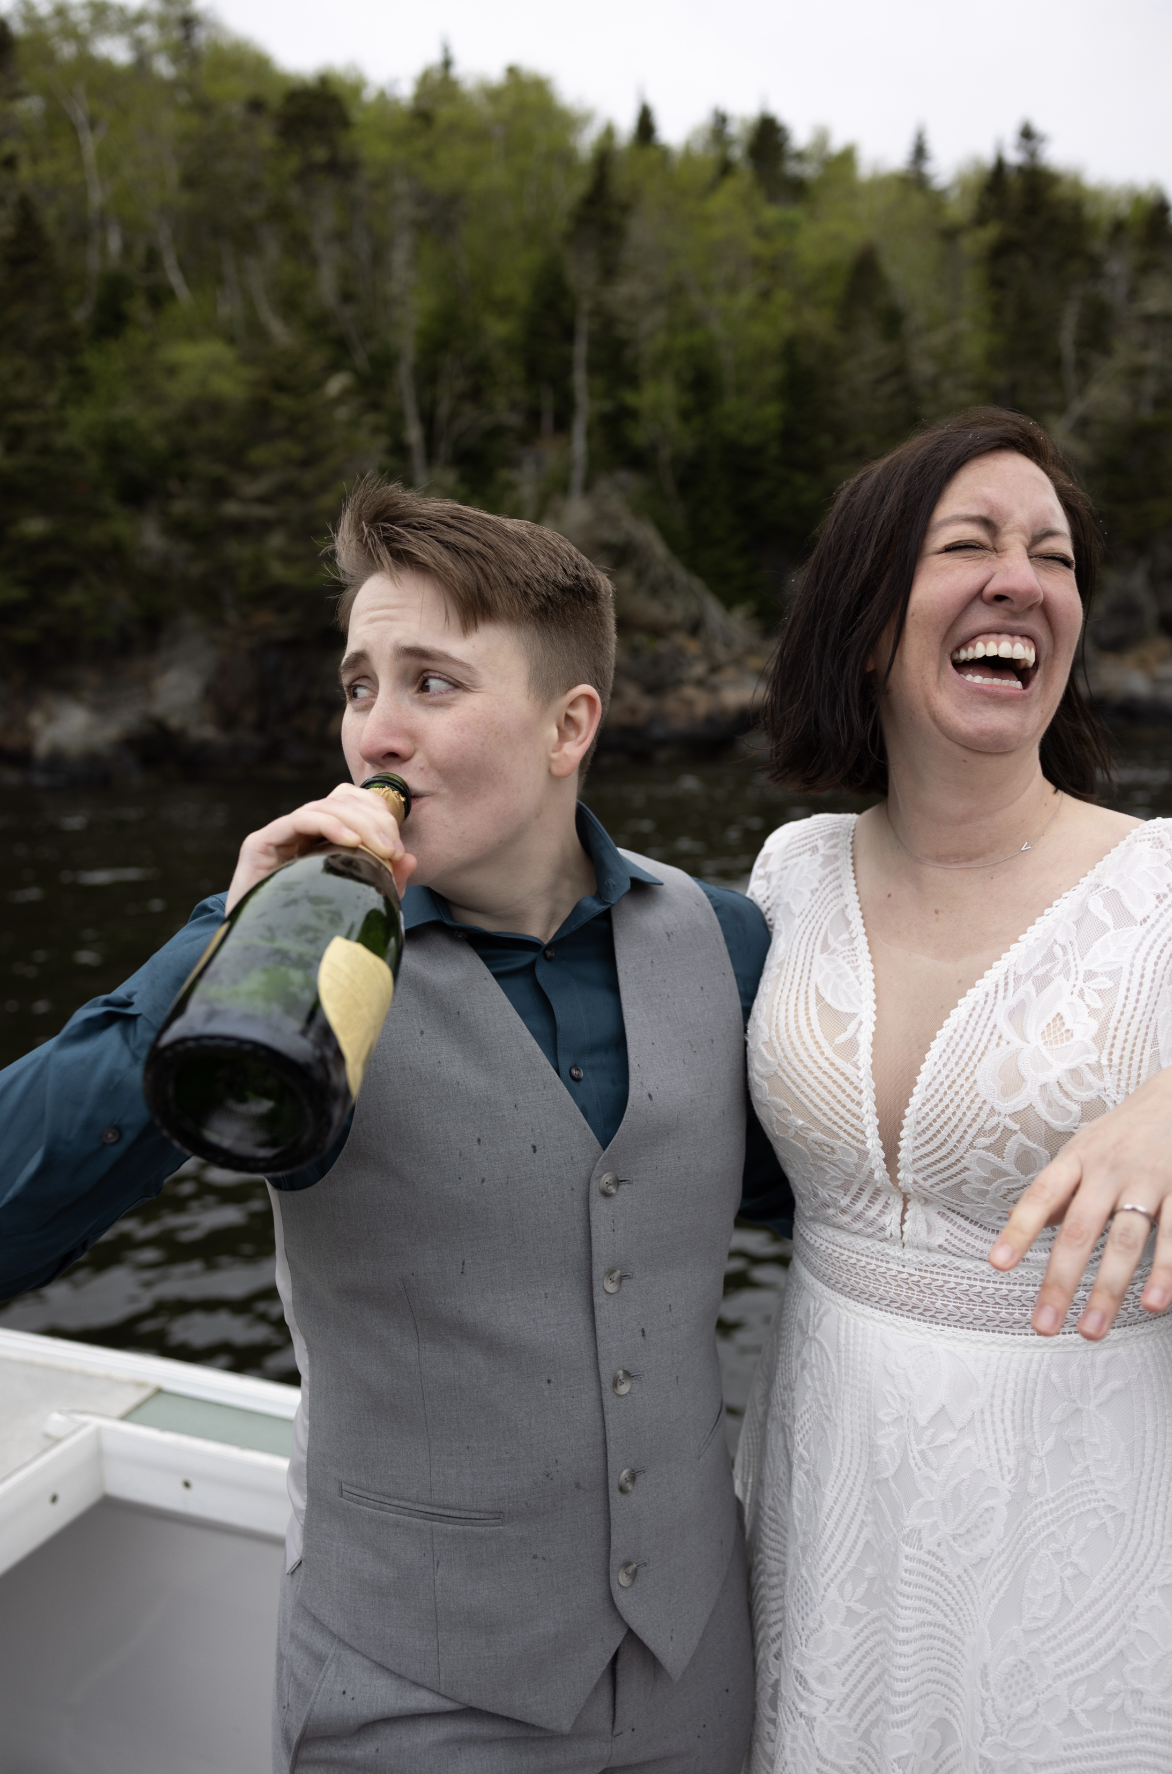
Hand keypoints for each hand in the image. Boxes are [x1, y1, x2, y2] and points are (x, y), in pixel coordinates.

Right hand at [224, 783, 415, 913]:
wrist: (261, 958)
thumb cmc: (309, 930)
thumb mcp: (358, 903)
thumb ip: (385, 881)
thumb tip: (410, 859)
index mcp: (320, 839)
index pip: (350, 803)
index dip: (378, 813)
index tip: (398, 846)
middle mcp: (298, 833)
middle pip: (340, 801)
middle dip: (374, 819)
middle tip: (393, 849)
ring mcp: (278, 836)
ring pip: (323, 807)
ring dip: (359, 823)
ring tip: (381, 848)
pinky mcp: (259, 844)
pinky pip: (298, 820)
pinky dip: (329, 824)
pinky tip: (351, 841)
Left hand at [988, 1066, 1171, 1339]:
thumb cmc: (1124, 1131)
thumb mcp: (1084, 1149)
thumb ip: (1060, 1190)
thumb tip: (1019, 1221)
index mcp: (1077, 1159)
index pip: (1040, 1196)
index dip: (1018, 1230)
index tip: (997, 1264)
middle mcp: (1108, 1170)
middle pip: (1080, 1230)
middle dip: (1060, 1281)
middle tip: (1043, 1325)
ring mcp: (1148, 1181)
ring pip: (1126, 1242)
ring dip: (1108, 1289)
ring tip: (1091, 1330)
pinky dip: (1164, 1272)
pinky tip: (1153, 1302)